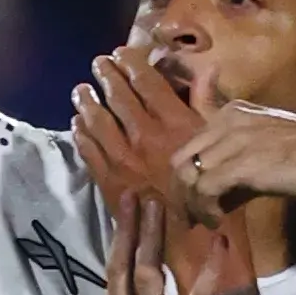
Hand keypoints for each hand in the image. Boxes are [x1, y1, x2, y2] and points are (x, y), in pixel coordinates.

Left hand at [74, 47, 217, 280]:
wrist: (197, 242)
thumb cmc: (218, 193)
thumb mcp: (218, 143)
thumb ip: (208, 104)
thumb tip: (207, 70)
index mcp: (175, 123)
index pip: (147, 81)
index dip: (132, 62)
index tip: (122, 52)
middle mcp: (145, 136)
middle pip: (118, 96)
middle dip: (106, 75)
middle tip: (98, 63)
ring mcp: (123, 159)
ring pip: (97, 121)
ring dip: (87, 101)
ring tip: (80, 89)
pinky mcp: (109, 182)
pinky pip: (89, 151)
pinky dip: (81, 134)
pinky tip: (77, 125)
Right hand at [95, 194, 237, 294]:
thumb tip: (142, 274)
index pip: (110, 275)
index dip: (118, 240)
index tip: (123, 210)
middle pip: (122, 266)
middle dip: (130, 227)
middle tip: (136, 194)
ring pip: (148, 272)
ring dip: (155, 235)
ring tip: (160, 206)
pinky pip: (195, 291)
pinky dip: (209, 264)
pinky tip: (219, 242)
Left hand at [173, 104, 295, 224]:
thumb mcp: (267, 150)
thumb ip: (237, 164)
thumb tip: (215, 197)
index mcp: (232, 113)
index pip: (191, 142)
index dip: (186, 176)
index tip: (191, 199)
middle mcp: (228, 120)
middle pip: (181, 158)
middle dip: (181, 191)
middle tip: (193, 216)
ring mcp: (234, 140)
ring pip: (187, 173)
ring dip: (191, 204)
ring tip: (206, 221)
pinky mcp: (243, 163)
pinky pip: (205, 188)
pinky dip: (205, 209)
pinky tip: (217, 220)